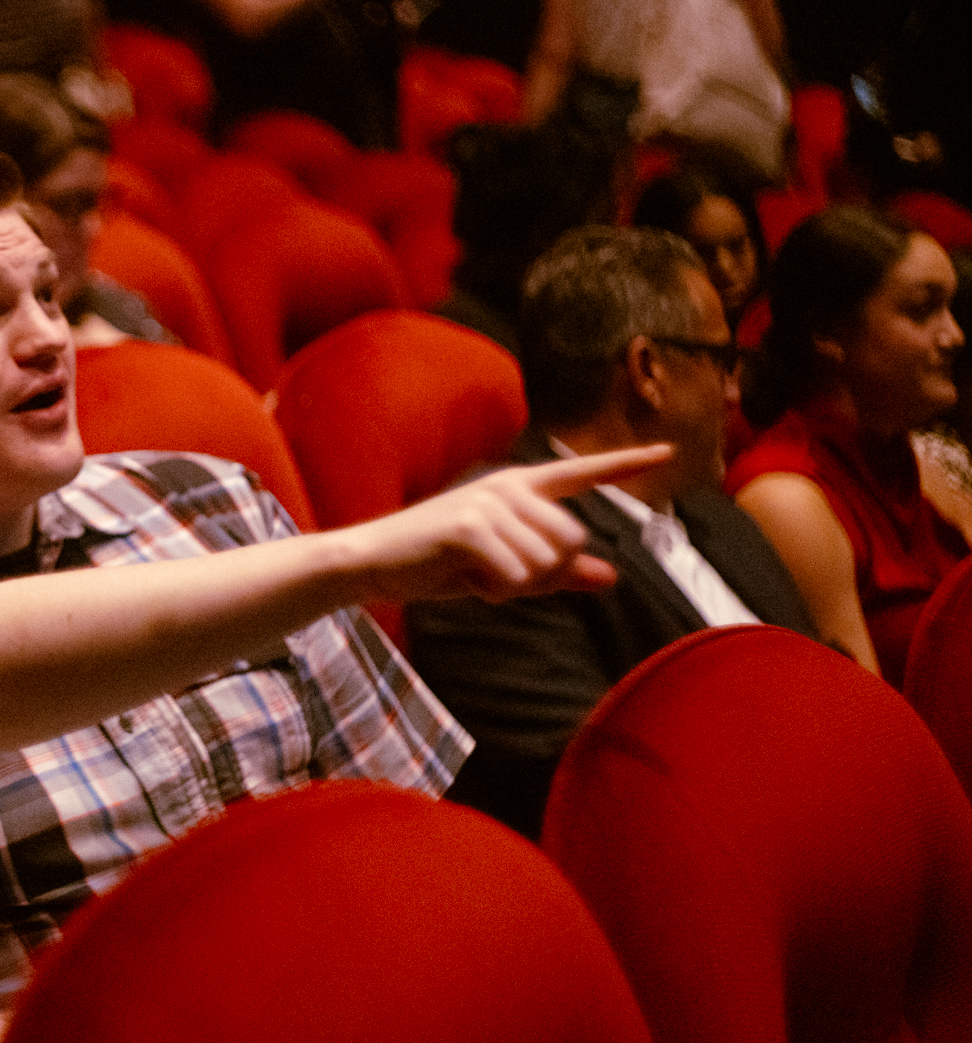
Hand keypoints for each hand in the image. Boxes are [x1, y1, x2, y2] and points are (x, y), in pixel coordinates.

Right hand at [345, 444, 672, 603]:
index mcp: (518, 488)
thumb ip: (557, 572)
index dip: (627, 464)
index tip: (669, 452)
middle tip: (497, 574)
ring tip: (475, 572)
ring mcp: (488, 502)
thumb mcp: (503, 568)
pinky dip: (495, 591)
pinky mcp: (470, 526)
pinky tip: (464, 578)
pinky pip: (515, 575)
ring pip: (546, 561)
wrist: (374, 562)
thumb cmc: (437, 562)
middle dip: (543, 573)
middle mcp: (508, 486)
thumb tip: (610, 577)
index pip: (581, 473)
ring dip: (516, 584)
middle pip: (573, 539)